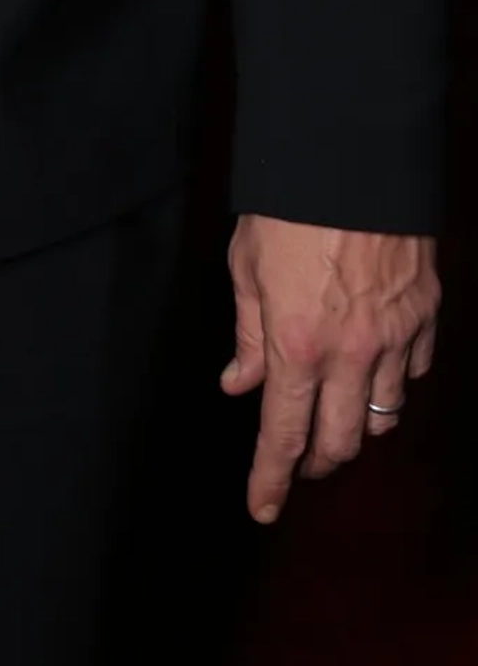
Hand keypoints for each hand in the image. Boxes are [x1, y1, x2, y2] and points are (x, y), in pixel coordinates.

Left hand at [224, 213, 438, 522]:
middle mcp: (350, 353)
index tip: (262, 509)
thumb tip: (239, 384)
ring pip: (385, 415)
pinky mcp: (427, 315)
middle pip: (342, 442)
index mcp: (295, 344)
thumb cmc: (285, 207)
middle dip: (318, 463)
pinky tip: (375, 370)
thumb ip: (247, 335)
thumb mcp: (245, 267)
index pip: (282, 435)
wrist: (351, 157)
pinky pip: (414, 372)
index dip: (270, 479)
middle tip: (300, 462)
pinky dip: (393, 381)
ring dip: (359, 426)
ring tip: (337, 417)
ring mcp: (396, 337)